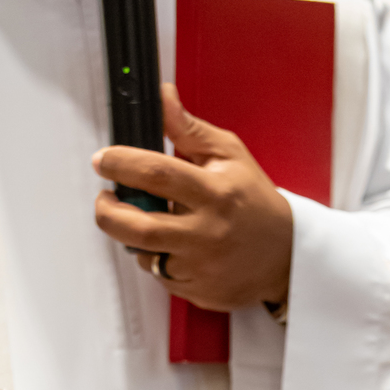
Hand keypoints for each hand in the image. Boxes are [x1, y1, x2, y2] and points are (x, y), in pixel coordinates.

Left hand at [93, 85, 292, 309]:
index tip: (103, 159)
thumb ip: (189, 129)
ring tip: (144, 220)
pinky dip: (157, 258)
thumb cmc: (254, 201)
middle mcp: (207, 233)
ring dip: (134, 236)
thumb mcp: (230, 155)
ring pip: (145, 255)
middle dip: (107, 212)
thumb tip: (161, 97)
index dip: (121, 163)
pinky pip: (161, 276)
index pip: (156, 174)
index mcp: (215, 192)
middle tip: (106, 198)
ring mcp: (202, 267)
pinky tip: (172, 245)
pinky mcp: (200, 291)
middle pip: (137, 228)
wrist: (286, 255)